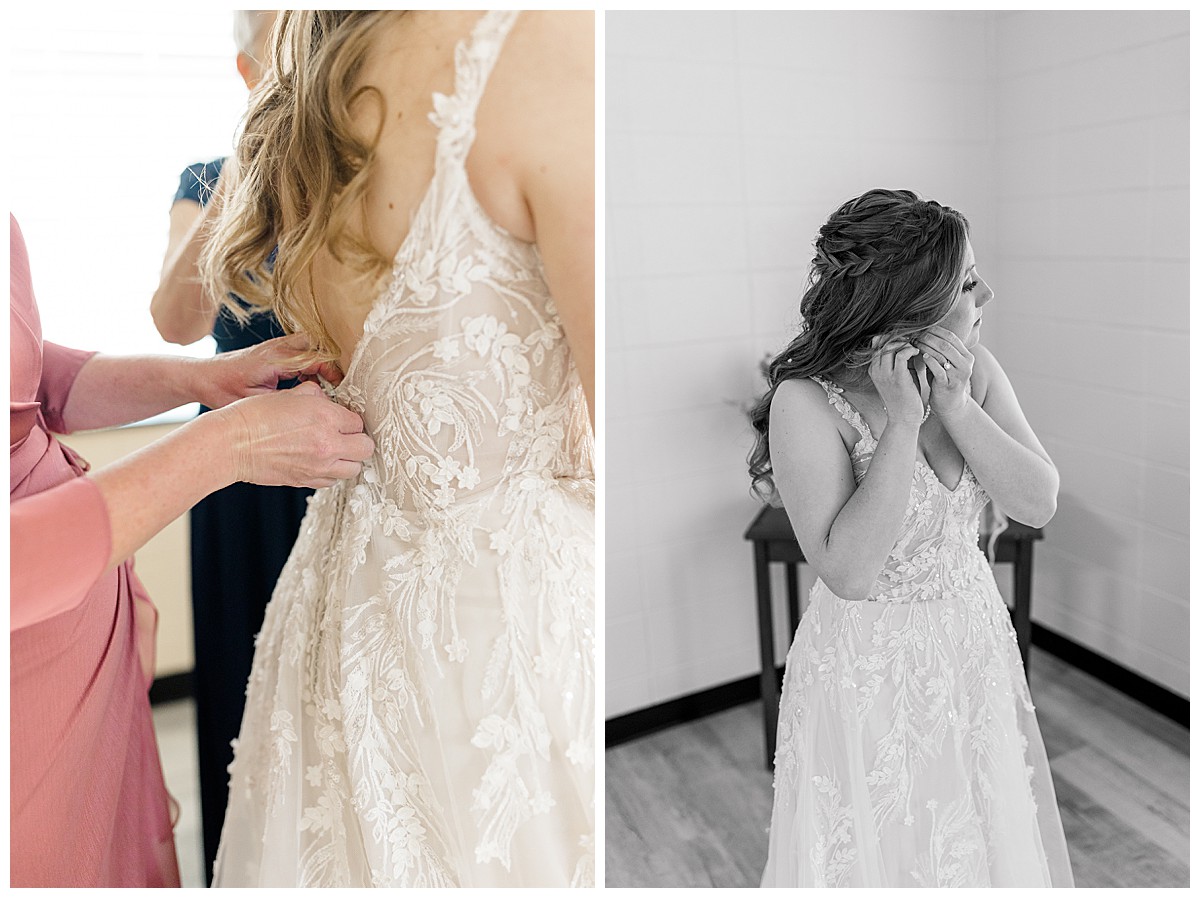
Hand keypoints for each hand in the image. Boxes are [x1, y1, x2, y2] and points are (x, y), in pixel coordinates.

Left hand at [199, 334, 345, 408]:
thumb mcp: (256, 401)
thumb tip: (314, 404)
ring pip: (310, 345)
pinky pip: (300, 351)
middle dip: (330, 363)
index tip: (340, 389)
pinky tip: (305, 384)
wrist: (201, 377)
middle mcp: (278, 348)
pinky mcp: (273, 350)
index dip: (332, 373)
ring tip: (322, 385)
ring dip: (320, 362)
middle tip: (335, 385)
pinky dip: (309, 364)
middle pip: (318, 344)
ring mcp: (276, 346)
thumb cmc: (222, 390)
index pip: (316, 359)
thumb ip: (286, 400)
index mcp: (276, 359)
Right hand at [216, 381, 374, 487]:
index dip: (350, 420)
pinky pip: (333, 481)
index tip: (342, 420)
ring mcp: (319, 466)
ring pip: (354, 469)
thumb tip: (326, 400)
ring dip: (348, 459)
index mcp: (326, 418)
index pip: (358, 423)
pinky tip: (319, 462)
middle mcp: (328, 444)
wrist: (232, 443)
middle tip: (346, 436)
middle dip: (358, 441)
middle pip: (365, 448)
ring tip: (334, 451)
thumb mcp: (289, 396)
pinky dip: (331, 472)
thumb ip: (315, 397)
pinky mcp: (307, 481)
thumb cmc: (254, 416)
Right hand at [867, 335, 924, 426]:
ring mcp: (885, 374)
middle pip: (881, 342)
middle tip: (911, 336)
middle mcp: (876, 370)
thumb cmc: (904, 398)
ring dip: (904, 341)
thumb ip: (899, 362)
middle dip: (896, 336)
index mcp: (874, 370)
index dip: (890, 337)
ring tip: (914, 344)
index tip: (904, 336)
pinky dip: (910, 349)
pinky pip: (901, 354)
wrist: (904, 418)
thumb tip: (910, 344)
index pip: (876, 345)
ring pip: (889, 346)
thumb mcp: (897, 378)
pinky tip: (917, 352)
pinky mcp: (897, 377)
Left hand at [914, 325, 973, 416]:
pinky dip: (930, 362)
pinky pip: (939, 370)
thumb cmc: (943, 380)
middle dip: (929, 337)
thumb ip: (939, 349)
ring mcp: (959, 374)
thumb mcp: (944, 363)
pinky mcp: (950, 384)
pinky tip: (922, 356)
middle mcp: (966, 364)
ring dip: (926, 347)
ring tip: (914, 343)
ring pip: (943, 355)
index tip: (921, 327)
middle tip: (915, 334)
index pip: (951, 337)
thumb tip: (922, 330)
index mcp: (966, 355)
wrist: (949, 404)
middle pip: (946, 344)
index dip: (935, 330)